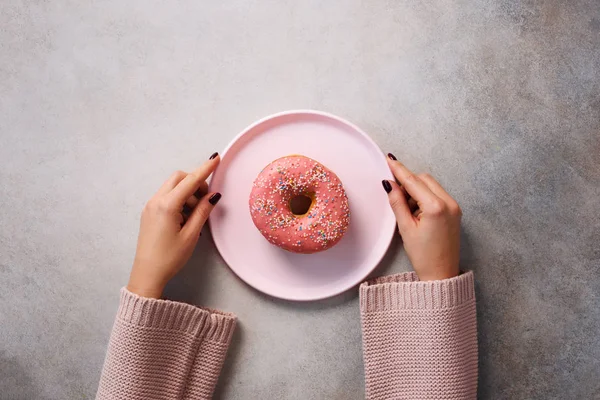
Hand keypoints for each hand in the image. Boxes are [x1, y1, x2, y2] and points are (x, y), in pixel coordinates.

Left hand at [127, 153, 221, 297]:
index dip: (205, 169)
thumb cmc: (170, 257)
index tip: (215, 158)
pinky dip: (179, 200)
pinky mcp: (149, 212)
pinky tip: (186, 217)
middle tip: (206, 200)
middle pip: (179, 178)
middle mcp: (155, 201)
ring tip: (196, 215)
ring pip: (172, 187)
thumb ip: (203, 211)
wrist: (147, 274)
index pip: (190, 181)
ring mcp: (150, 206)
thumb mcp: (191, 234)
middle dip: (195, 182)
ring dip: (187, 193)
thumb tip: (213, 195)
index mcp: (167, 205)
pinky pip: (166, 197)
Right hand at [382, 154, 461, 280]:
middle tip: (395, 194)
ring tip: (408, 211)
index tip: (389, 159)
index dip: (399, 170)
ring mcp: (454, 206)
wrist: (442, 273)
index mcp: (436, 207)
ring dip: (417, 190)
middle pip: (424, 179)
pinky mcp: (455, 211)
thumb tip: (389, 184)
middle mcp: (448, 203)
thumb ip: (397, 202)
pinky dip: (425, 197)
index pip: (413, 181)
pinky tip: (417, 212)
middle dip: (408, 182)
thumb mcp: (405, 228)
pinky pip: (437, 194)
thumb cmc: (424, 255)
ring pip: (431, 185)